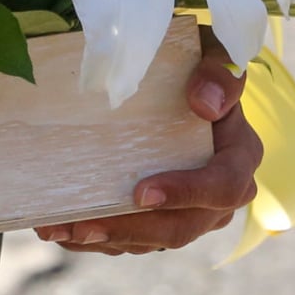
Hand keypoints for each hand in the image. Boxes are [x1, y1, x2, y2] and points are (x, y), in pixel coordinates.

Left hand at [35, 39, 260, 254]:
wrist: (180, 81)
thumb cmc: (195, 66)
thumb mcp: (214, 56)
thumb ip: (219, 72)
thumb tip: (205, 102)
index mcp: (238, 156)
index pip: (224, 186)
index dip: (186, 193)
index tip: (141, 193)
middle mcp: (218, 193)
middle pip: (182, 226)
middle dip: (130, 230)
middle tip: (83, 225)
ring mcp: (189, 209)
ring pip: (151, 238)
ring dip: (103, 238)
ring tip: (57, 230)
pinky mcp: (161, 215)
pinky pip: (131, 237)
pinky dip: (96, 237)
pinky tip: (58, 230)